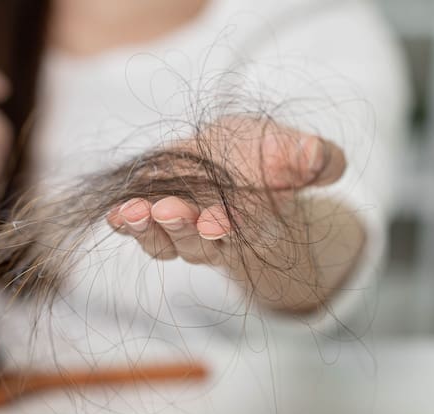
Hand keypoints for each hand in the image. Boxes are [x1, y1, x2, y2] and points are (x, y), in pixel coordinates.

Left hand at [106, 118, 346, 268]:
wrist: (236, 160)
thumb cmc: (269, 158)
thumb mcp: (294, 150)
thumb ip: (314, 157)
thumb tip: (321, 159)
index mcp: (256, 223)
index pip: (242, 233)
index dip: (227, 229)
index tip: (215, 222)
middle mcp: (215, 236)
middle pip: (196, 243)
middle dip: (182, 228)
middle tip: (169, 211)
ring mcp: (181, 231)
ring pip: (162, 242)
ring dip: (145, 229)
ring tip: (131, 211)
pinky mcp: (153, 217)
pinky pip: (136, 229)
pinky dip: (123, 224)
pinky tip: (112, 213)